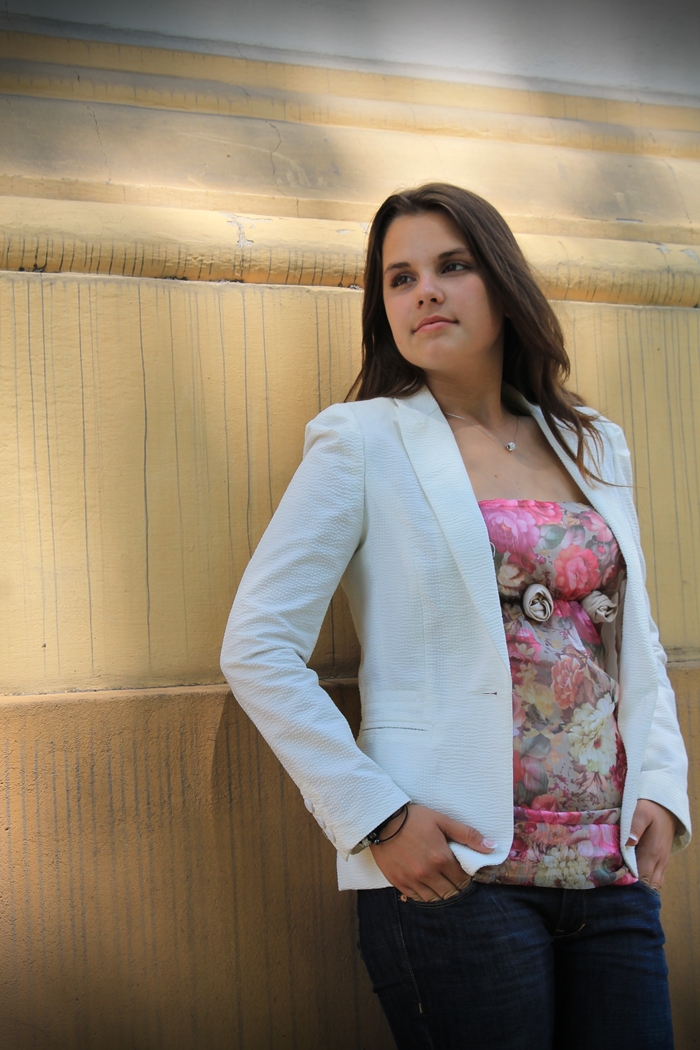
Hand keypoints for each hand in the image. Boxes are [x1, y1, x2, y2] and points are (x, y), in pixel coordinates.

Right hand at [369, 803, 494, 901]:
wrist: (382, 819)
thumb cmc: (414, 818)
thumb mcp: (442, 820)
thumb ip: (467, 835)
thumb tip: (491, 847)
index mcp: (441, 858)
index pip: (462, 880)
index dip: (465, 876)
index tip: (462, 870)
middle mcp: (428, 873)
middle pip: (451, 892)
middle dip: (455, 886)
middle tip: (452, 876)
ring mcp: (412, 880)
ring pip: (435, 898)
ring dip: (441, 892)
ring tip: (440, 882)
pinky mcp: (399, 883)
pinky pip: (417, 898)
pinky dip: (425, 894)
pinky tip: (426, 884)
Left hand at [626, 798, 676, 892]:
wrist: (666, 806)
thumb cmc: (650, 809)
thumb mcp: (640, 813)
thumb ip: (634, 828)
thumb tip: (629, 843)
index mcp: (652, 853)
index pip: (643, 879)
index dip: (631, 886)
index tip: (616, 887)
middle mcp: (659, 862)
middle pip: (649, 886)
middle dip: (635, 891)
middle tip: (617, 891)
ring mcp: (662, 862)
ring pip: (654, 884)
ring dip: (641, 888)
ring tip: (624, 889)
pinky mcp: (662, 860)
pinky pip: (656, 877)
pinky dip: (646, 882)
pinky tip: (633, 881)